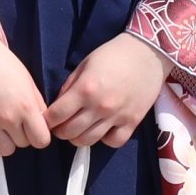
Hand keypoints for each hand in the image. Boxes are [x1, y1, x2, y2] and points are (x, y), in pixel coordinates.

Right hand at [0, 34, 50, 156]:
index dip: (39, 135)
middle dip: (20, 134)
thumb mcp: (27, 80)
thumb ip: (36, 103)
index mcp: (26, 106)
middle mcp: (8, 118)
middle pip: (22, 145)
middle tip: (12, 120)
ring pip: (3, 151)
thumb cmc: (1, 62)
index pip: (42, 140)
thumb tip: (42, 122)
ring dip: (3, 141)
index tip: (33, 128)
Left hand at [46, 33, 172, 147]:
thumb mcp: (85, 64)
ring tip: (78, 130)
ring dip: (78, 138)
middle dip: (60, 131)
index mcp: (85, 89)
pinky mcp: (133, 121)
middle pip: (69, 132)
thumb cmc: (113, 54)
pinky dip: (105, 139)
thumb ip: (70, 86)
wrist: (148, 52)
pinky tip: (103, 130)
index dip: (47, 120)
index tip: (47, 119)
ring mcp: (117, 116)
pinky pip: (114, 142)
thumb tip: (59, 106)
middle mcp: (100, 106)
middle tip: (61, 126)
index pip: (56, 115)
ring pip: (88, 141)